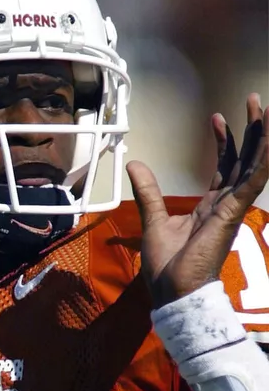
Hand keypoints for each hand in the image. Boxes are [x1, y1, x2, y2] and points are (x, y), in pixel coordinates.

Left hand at [128, 93, 268, 307]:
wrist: (173, 290)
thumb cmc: (167, 265)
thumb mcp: (153, 218)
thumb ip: (148, 191)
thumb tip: (134, 163)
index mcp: (211, 206)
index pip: (225, 167)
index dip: (225, 142)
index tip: (217, 118)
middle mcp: (226, 204)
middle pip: (245, 160)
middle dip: (252, 130)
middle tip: (254, 100)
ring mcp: (232, 208)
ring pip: (255, 165)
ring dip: (263, 136)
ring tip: (267, 107)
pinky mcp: (233, 213)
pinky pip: (254, 181)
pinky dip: (264, 159)